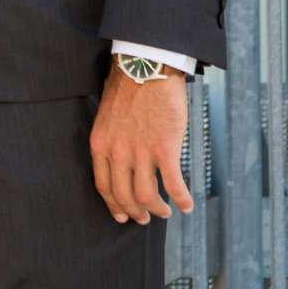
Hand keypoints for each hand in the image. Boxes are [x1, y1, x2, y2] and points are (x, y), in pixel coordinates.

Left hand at [89, 65, 193, 224]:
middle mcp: (117, 153)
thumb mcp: (106, 118)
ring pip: (147, 195)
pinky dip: (181, 199)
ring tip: (165, 213)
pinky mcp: (164, 149)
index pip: (104, 185)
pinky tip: (187, 206)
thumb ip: (111, 141)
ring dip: (157, 209)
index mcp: (100, 145)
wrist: (145, 68)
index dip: (113, 205)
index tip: (121, 215)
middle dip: (135, 212)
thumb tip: (121, 162)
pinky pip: (173, 184)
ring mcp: (140, 152)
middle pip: (124, 195)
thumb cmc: (128, 89)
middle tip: (145, 219)